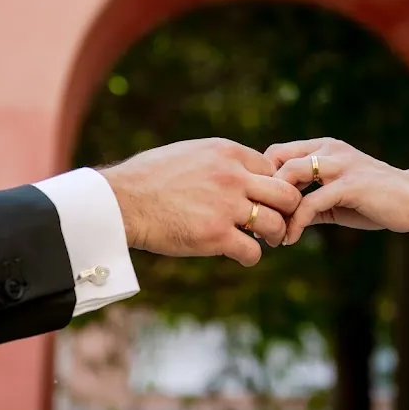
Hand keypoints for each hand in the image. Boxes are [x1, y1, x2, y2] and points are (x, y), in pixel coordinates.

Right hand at [99, 138, 302, 265]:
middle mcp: (232, 176)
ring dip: (273, 236)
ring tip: (262, 241)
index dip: (272, 187)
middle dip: (287, 211)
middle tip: (277, 222)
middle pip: (286, 194)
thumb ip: (218, 161)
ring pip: (275, 224)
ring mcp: (226, 206)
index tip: (265, 200)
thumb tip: (237, 171)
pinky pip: (252, 251)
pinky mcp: (215, 235)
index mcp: (226, 152)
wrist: (121, 201)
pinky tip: (239, 255)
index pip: (272, 169)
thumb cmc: (147, 178)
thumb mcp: (189, 153)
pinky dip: (250, 257)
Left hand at [266, 139, 408, 244]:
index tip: (257, 206)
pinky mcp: (351, 185)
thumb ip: (309, 204)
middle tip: (255, 220)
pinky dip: (296, 222)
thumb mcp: (335, 201)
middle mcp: (330, 150)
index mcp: (324, 148)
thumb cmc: (375, 200)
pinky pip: (312, 202)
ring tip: (271, 232)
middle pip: (277, 159)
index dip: (262, 178)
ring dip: (275, 206)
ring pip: (291, 174)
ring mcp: (341, 165)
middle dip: (262, 191)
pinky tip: (291, 239)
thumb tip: (279, 221)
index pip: (277, 152)